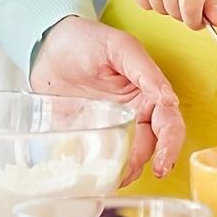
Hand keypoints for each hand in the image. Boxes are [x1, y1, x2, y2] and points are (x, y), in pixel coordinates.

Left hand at [29, 16, 184, 184]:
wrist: (45, 43)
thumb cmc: (85, 39)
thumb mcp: (118, 46)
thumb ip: (144, 70)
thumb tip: (168, 99)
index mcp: (147, 96)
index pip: (169, 126)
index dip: (170, 147)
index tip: (163, 163)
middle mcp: (133, 116)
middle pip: (149, 149)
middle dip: (142, 165)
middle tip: (128, 173)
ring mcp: (110, 128)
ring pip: (126, 159)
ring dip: (122, 172)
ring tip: (111, 178)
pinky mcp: (86, 136)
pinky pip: (97, 159)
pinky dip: (99, 170)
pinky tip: (93, 175)